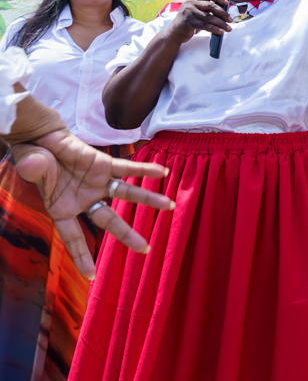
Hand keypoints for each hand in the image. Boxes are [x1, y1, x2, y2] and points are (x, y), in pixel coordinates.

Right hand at [9, 129, 174, 279]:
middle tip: (145, 249)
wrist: (43, 138)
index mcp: (62, 209)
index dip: (80, 255)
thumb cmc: (33, 158)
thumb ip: (34, 170)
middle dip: (127, 235)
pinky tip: (163, 173)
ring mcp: (97, 183)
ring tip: (170, 206)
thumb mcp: (30, 167)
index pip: (72, 237)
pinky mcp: (104, 164)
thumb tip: (32, 168)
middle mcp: (84, 199)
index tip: (91, 275)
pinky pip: (128, 168)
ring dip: (148, 199)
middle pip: (109, 221)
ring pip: (126, 193)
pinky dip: (144, 169)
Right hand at [165, 0, 232, 43]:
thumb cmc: (188, 24)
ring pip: (209, 17)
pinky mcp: (188, 22)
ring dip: (221, 23)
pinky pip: (205, 25)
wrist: (174, 33)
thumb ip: (206, 11)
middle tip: (231, 20)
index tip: (227, 2)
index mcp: (193, 0)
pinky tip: (220, 32)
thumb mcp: (196, 14)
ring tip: (228, 28)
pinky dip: (214, 29)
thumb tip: (224, 13)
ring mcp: (189, 13)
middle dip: (223, 13)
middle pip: (211, 6)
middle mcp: (190, 4)